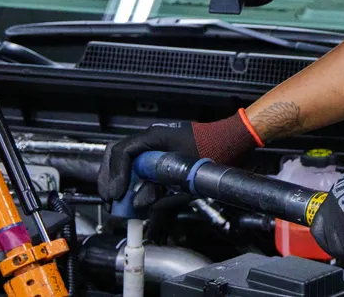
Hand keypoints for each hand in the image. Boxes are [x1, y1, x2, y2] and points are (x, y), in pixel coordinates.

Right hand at [98, 111, 260, 201]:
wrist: (233, 141)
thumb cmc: (215, 149)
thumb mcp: (187, 175)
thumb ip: (161, 191)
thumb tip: (139, 205)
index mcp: (154, 137)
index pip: (122, 152)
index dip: (115, 175)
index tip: (116, 194)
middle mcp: (150, 140)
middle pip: (117, 155)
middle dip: (110, 178)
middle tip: (110, 200)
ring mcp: (154, 146)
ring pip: (125, 161)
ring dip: (118, 180)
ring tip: (117, 201)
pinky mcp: (160, 156)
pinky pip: (138, 166)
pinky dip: (131, 180)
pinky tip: (132, 196)